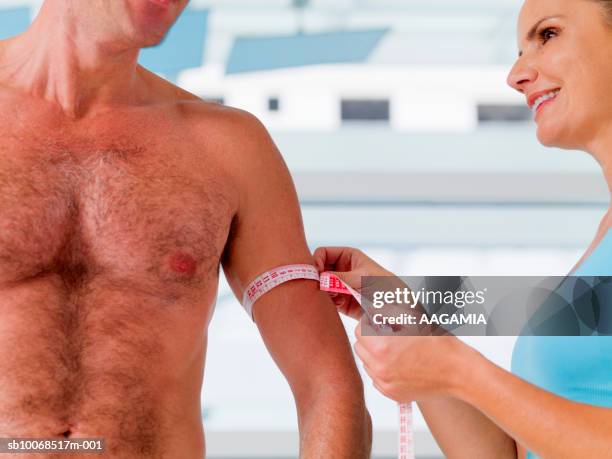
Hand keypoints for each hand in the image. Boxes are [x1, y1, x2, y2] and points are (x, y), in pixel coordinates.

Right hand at [314, 247, 392, 319]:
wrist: (398, 309)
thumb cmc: (385, 286)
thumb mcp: (362, 278)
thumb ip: (341, 278)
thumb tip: (321, 279)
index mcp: (348, 256)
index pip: (324, 253)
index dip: (317, 261)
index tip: (316, 273)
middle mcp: (342, 270)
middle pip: (319, 269)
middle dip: (318, 278)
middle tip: (319, 287)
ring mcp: (340, 286)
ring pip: (321, 286)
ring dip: (322, 291)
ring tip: (333, 297)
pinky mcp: (341, 302)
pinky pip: (327, 300)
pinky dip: (328, 302)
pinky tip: (338, 304)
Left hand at [353, 322, 469, 402]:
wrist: (459, 372)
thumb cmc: (439, 343)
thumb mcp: (412, 318)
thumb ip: (387, 312)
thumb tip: (372, 309)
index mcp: (382, 346)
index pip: (359, 331)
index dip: (368, 323)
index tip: (378, 322)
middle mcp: (380, 367)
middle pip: (360, 348)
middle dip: (370, 339)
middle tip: (387, 335)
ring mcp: (385, 383)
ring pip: (367, 364)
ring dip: (375, 355)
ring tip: (396, 350)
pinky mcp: (391, 394)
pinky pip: (377, 379)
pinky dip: (383, 370)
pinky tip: (400, 364)